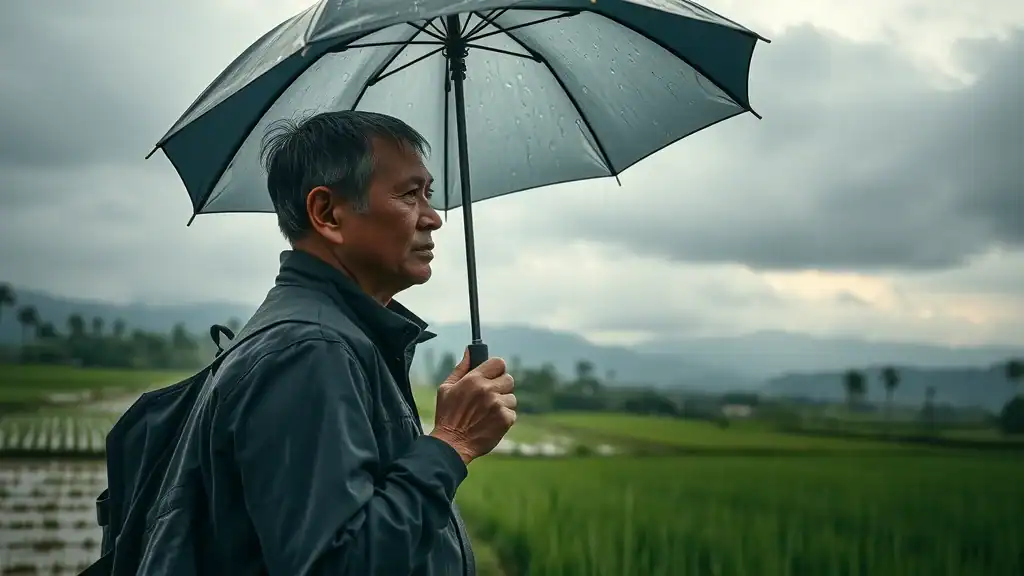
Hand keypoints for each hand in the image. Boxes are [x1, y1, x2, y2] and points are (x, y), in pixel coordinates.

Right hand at [429, 349, 515, 464]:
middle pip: (508, 379)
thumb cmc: (447, 416)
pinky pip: (512, 412)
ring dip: (502, 404)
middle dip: (500, 387)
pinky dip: (504, 417)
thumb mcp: (446, 388)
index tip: (493, 376)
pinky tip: (490, 422)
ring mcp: (498, 405)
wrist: (452, 444)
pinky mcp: (505, 419)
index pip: (499, 363)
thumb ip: (461, 368)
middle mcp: (488, 390)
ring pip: (511, 397)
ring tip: (487, 413)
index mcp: (474, 379)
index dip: (496, 369)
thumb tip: (470, 351)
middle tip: (489, 397)